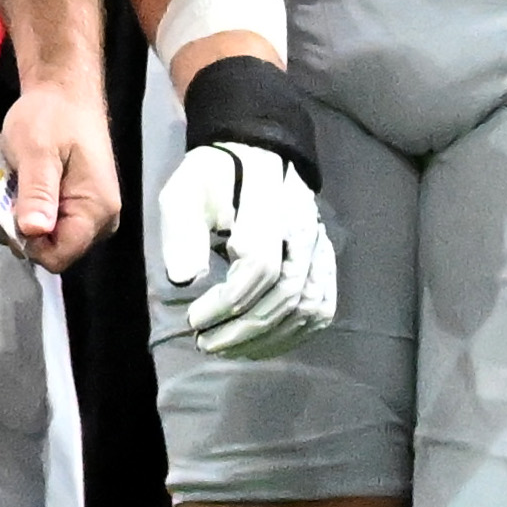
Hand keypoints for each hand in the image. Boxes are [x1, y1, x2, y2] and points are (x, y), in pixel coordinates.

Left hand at [0, 77, 117, 270]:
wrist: (64, 92)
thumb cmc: (50, 116)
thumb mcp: (36, 151)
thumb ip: (37, 192)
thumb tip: (34, 231)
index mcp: (97, 209)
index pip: (59, 256)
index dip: (28, 244)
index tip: (9, 216)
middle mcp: (102, 219)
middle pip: (56, 251)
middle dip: (25, 234)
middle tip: (8, 198)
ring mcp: (94, 213)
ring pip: (52, 240)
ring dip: (26, 223)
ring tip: (15, 190)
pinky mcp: (82, 205)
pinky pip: (53, 225)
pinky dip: (33, 213)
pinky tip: (23, 190)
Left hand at [151, 47, 331, 352]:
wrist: (255, 157)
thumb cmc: (213, 178)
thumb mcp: (185, 192)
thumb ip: (182, 231)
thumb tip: (183, 278)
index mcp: (269, 210)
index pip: (260, 267)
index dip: (227, 302)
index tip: (193, 317)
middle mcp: (303, 230)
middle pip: (286, 294)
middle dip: (243, 328)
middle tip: (205, 342)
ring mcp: (319, 248)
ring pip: (307, 307)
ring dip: (267, 338)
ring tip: (227, 349)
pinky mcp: (324, 262)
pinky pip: (321, 308)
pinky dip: (294, 334)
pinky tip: (261, 346)